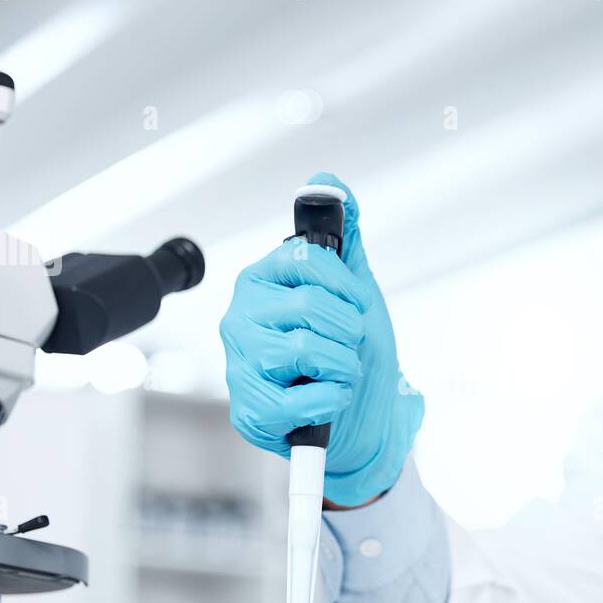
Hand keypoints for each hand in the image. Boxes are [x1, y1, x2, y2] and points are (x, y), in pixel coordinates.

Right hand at [220, 172, 423, 505]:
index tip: (357, 306)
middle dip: (348, 330)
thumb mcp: (354, 290)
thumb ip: (342, 238)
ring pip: (305, 349)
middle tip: (349, 346)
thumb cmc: (351, 353)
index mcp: (261, 280)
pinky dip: (332, 400)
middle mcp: (240, 317)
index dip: (346, 285)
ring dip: (343, 366)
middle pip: (310, 305)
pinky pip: (303, 398)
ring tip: (339, 373)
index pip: (307, 258)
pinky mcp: (250, 410)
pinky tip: (330, 399)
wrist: (362, 420)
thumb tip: (328, 182)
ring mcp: (240, 364)